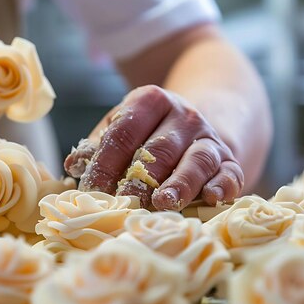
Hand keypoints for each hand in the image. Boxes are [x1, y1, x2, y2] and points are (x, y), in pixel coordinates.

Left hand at [64, 85, 243, 209]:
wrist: (194, 128)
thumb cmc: (147, 135)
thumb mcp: (122, 129)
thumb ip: (98, 147)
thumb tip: (73, 165)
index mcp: (150, 101)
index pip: (124, 132)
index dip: (106, 162)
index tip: (91, 189)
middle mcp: (184, 116)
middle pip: (159, 149)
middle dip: (140, 178)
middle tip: (125, 201)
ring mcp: (209, 138)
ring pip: (196, 160)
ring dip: (180, 183)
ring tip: (163, 202)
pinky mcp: (230, 161)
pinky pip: (229, 173)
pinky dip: (221, 186)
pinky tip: (211, 198)